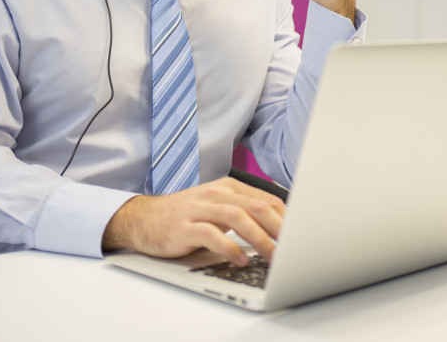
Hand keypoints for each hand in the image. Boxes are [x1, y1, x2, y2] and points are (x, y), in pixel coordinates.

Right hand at [102, 177, 285, 264]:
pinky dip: (229, 248)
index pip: (267, 199)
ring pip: (237, 217)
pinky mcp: (184, 226)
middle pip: (256, 205)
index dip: (287, 217)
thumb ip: (245, 212)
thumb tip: (281, 228)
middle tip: (294, 247)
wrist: (144, 218)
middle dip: (279, 227)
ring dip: (259, 238)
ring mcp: (199, 209)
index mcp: (228, 187)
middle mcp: (216, 193)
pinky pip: (211, 234)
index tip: (302, 235)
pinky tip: (240, 260)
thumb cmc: (187, 216)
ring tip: (273, 256)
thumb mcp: (218, 207)